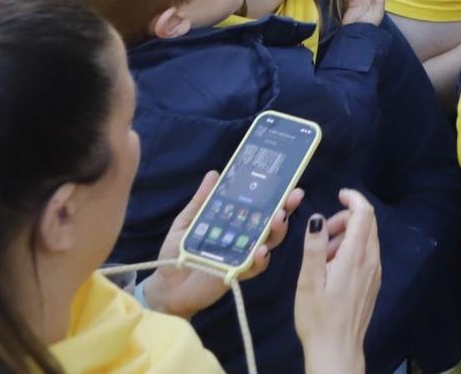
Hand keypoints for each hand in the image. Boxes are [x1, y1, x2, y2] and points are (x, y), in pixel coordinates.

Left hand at [142, 172, 302, 318]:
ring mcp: (242, 256)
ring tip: (279, 218)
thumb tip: (214, 173)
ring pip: (268, 242)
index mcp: (233, 223)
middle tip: (294, 195)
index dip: (273, 193)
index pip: (257, 206)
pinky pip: (255, 267)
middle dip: (285, 208)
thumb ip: (201, 201)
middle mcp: (242, 238)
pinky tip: (262, 250)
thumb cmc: (175, 253)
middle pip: (270, 222)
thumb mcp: (186, 223)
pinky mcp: (238, 274)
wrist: (166, 287)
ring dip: (277, 230)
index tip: (286, 179)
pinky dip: (261, 259)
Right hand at [295, 191, 380, 373]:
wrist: (337, 350)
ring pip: (367, 240)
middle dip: (345, 218)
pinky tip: (332, 268)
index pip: (364, 215)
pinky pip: (367, 255)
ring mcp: (375, 273)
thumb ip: (315, 247)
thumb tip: (320, 218)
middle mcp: (371, 261)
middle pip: (367, 224)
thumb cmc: (318, 317)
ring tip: (322, 256)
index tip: (339, 194)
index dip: (354, 199)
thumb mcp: (309, 280)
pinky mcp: (373, 284)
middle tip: (321, 234)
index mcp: (356, 256)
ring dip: (346, 236)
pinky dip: (351, 250)